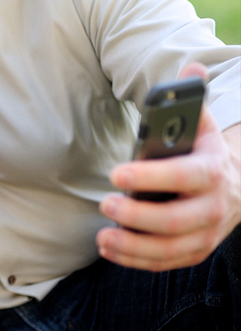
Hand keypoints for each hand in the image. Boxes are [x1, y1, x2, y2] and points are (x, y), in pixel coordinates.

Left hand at [97, 64, 240, 270]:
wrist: (234, 183)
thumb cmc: (202, 150)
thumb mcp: (201, 123)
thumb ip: (189, 100)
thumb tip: (189, 68)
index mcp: (212, 170)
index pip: (186, 176)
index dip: (152, 177)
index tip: (118, 173)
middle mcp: (213, 206)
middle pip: (177, 221)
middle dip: (139, 216)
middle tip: (105, 203)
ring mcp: (206, 233)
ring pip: (171, 248)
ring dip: (134, 246)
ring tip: (103, 237)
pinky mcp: (194, 250)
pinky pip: (166, 262)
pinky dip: (137, 260)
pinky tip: (111, 249)